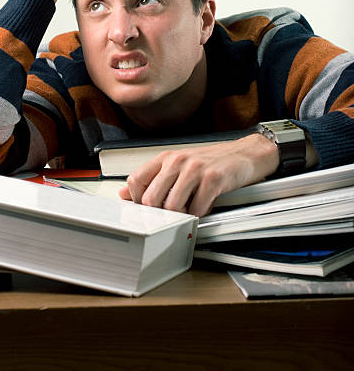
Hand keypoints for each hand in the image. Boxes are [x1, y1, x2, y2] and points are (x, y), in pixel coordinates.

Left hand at [119, 134, 279, 216]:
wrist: (245, 154)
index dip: (137, 200)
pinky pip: (197, 209)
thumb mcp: (179, 165)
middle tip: (171, 215)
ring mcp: (195, 169)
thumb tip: (125, 193)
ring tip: (190, 209)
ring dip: (181, 215)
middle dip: (159, 213)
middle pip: (151, 198)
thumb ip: (153, 178)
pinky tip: (205, 206)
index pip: (136, 180)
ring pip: (172, 207)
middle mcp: (178, 161)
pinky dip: (200, 214)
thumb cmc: (212, 161)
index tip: (146, 209)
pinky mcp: (213, 179)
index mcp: (166, 158)